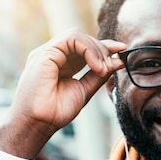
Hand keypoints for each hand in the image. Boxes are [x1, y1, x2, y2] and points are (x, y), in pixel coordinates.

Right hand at [0, 29, 125, 159]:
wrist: (38, 123)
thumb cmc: (56, 112)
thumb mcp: (84, 91)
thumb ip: (98, 76)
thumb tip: (118, 61)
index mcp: (61, 63)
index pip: (84, 47)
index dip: (104, 47)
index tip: (122, 50)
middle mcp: (54, 55)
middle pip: (83, 39)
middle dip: (103, 49)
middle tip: (113, 65)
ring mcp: (48, 53)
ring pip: (78, 35)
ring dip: (96, 50)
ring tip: (102, 69)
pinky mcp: (45, 53)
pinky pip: (72, 39)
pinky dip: (88, 49)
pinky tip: (95, 66)